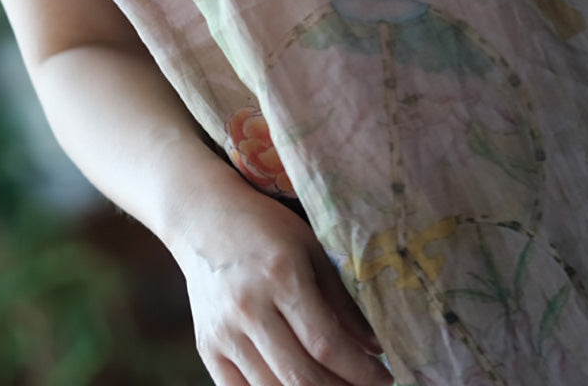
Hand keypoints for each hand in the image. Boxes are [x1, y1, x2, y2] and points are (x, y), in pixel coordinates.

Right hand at [171, 186, 392, 385]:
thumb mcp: (309, 248)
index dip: (361, 371)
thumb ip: (340, 299)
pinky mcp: (207, 348)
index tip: (385, 377)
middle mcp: (248, 307)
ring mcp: (224, 332)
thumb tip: (373, 348)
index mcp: (280, 275)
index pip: (326, 343)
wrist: (202, 218)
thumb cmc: (264, 228)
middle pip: (301, 376)